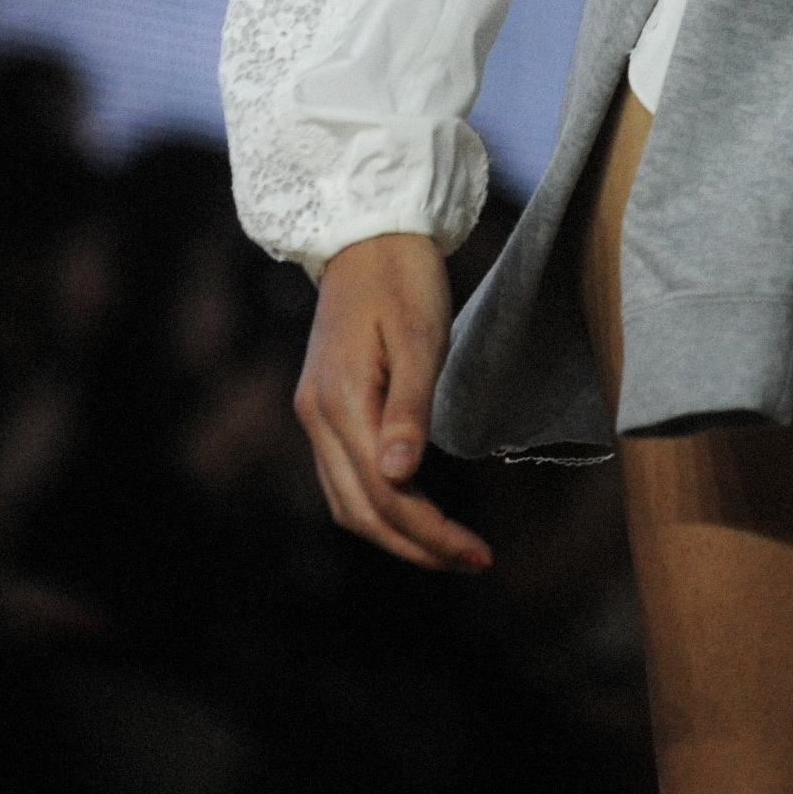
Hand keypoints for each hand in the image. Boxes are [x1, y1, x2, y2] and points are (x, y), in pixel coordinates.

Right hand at [293, 233, 491, 572]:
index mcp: (339, 401)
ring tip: (449, 549)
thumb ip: (409, 408)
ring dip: (395, 534)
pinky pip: (343, 477)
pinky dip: (379, 506)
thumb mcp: (420, 335)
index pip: (385, 494)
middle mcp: (316, 416)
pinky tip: (415, 510)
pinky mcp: (322, 406)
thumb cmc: (403, 277)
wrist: (367, 232)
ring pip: (347, 502)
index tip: (478, 553)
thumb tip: (399, 477)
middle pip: (360, 512)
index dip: (430, 532)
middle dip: (416, 546)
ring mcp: (314, 413)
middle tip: (472, 561)